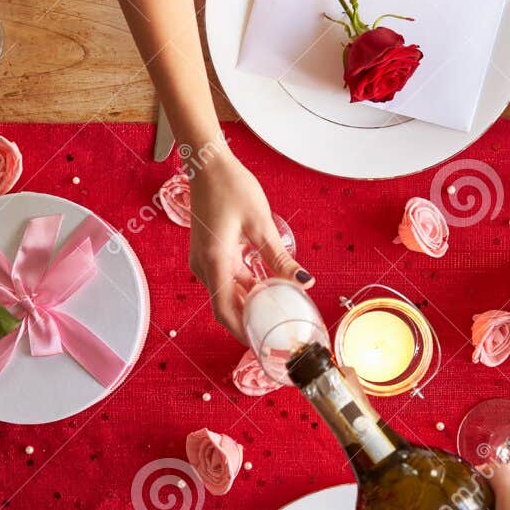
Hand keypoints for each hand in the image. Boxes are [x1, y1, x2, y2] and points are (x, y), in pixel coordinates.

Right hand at [188, 150, 311, 341]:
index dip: (243, 333)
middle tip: (277, 334)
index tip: (263, 345)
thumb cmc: (230, 187)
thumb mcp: (260, 224)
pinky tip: (268, 288)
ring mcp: (205, 260)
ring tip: (277, 313)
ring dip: (250, 304)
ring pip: (228, 293)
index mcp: (214, 263)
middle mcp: (204, 266)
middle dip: (250, 322)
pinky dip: (246, 287)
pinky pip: (227, 279)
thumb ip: (280, 258)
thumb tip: (304, 282)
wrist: (208, 164)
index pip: (225, 312)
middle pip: (226, 307)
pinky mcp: (210, 253)